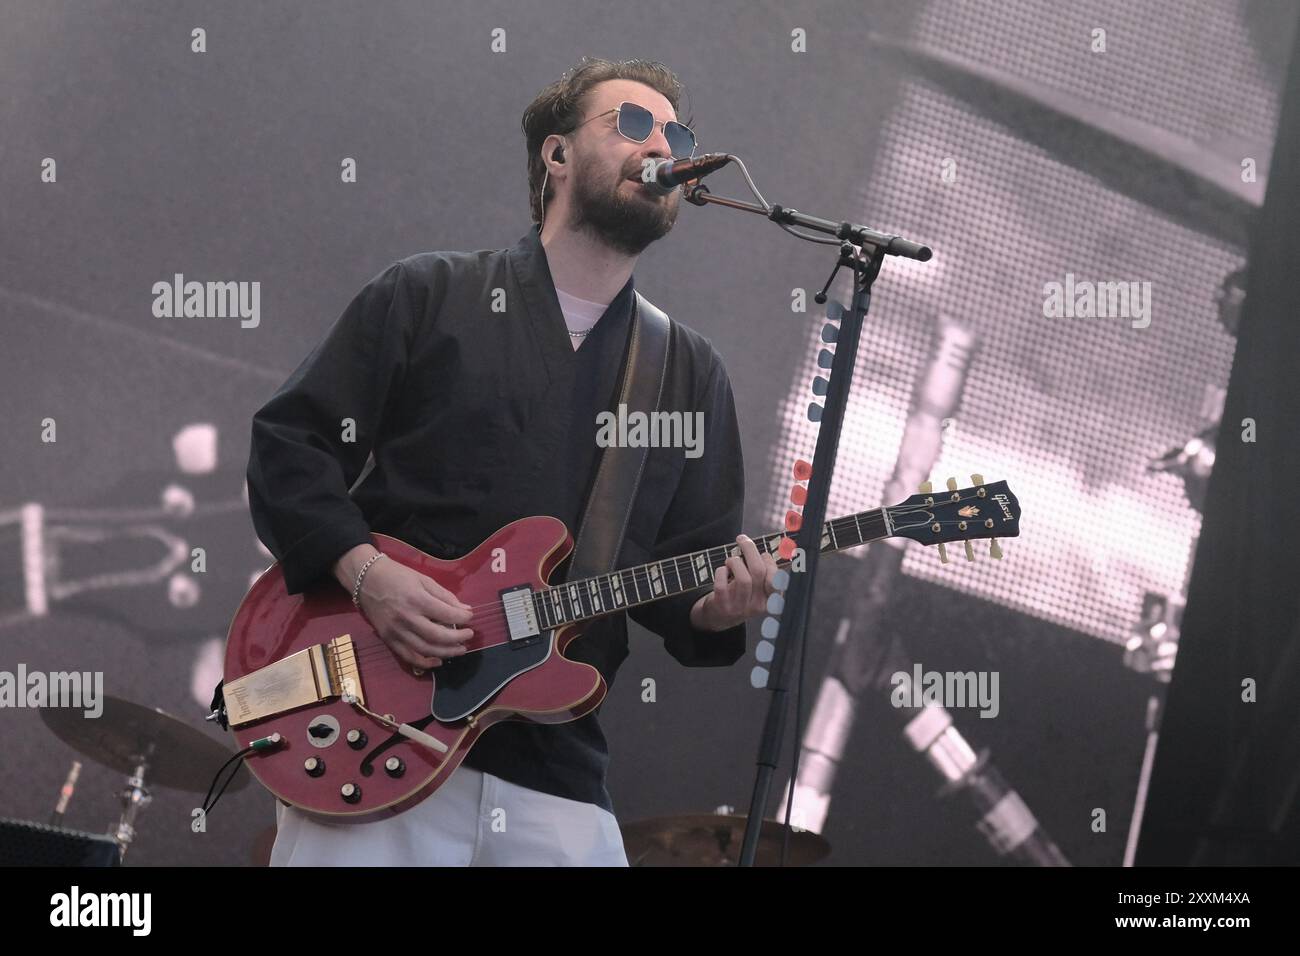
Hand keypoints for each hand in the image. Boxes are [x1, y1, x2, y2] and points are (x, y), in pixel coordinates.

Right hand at [353, 556, 473, 668]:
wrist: (366, 579)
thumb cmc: (398, 576)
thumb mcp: (424, 580)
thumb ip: (445, 596)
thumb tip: (466, 610)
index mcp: (416, 599)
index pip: (446, 614)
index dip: (462, 618)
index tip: (470, 617)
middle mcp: (406, 618)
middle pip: (437, 636)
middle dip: (458, 638)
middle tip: (469, 635)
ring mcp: (395, 631)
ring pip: (425, 649)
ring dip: (446, 652)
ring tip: (460, 649)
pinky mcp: (388, 639)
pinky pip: (408, 656)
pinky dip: (425, 663)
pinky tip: (439, 661)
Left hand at [693, 534, 778, 631]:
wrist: (719, 617)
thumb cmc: (739, 595)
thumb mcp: (755, 589)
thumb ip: (762, 572)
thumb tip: (765, 551)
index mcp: (769, 599)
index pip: (777, 579)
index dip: (770, 562)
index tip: (763, 553)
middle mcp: (757, 605)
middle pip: (758, 572)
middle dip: (750, 550)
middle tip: (742, 540)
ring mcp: (739, 607)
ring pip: (743, 578)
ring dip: (735, 562)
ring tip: (731, 560)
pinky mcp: (722, 605)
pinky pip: (722, 585)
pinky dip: (721, 572)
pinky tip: (722, 571)